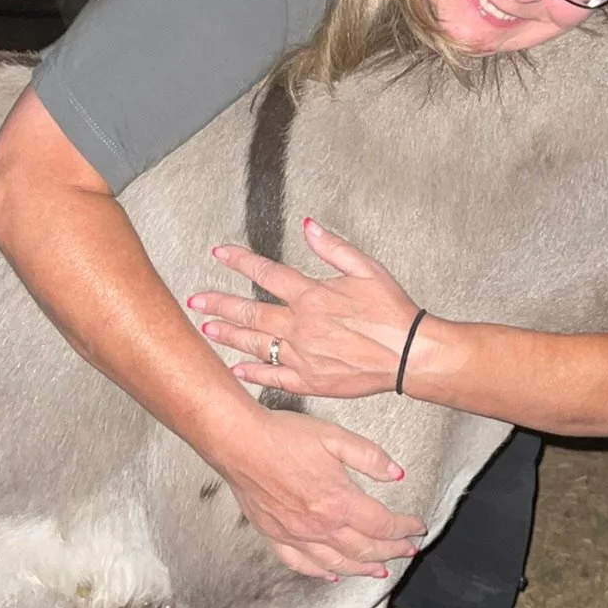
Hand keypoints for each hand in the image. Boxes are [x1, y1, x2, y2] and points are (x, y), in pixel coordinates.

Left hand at [188, 218, 425, 398]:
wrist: (410, 355)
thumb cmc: (392, 313)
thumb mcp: (366, 268)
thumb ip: (332, 247)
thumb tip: (308, 226)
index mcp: (312, 296)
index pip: (265, 273)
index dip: (238, 261)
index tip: (219, 253)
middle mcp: (301, 326)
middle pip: (249, 312)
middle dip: (218, 304)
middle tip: (197, 300)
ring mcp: (302, 356)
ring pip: (255, 344)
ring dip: (228, 335)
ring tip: (207, 329)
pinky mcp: (310, 381)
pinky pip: (273, 376)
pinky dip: (251, 373)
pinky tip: (236, 369)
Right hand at [211, 404, 425, 582]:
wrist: (239, 442)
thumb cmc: (284, 436)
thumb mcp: (334, 436)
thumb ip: (370, 457)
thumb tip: (398, 474)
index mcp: (338, 502)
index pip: (382, 525)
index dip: (404, 528)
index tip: (417, 527)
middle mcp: (319, 527)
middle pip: (364, 549)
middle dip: (391, 552)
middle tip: (408, 551)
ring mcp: (295, 536)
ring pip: (337, 564)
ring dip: (362, 569)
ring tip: (379, 571)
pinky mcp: (274, 536)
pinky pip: (301, 565)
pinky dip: (320, 573)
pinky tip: (331, 575)